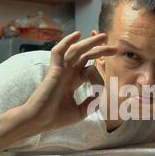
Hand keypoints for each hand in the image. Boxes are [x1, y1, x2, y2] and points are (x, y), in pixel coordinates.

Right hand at [0, 31, 116, 148]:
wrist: (39, 121)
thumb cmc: (55, 118)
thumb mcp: (80, 112)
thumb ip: (90, 103)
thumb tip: (100, 95)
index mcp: (73, 82)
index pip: (88, 67)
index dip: (100, 64)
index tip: (111, 66)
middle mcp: (67, 73)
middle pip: (85, 57)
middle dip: (100, 51)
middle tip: (114, 48)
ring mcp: (60, 70)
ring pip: (76, 51)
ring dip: (90, 42)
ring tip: (103, 36)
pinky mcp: (54, 70)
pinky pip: (59, 51)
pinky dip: (67, 41)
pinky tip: (78, 34)